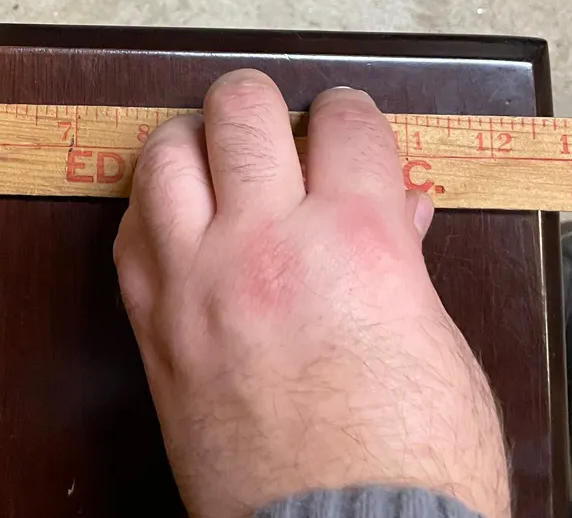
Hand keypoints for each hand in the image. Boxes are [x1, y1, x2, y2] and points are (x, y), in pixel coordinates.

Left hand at [113, 71, 509, 517]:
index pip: (342, 121)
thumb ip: (406, 263)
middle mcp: (266, 246)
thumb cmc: (406, 469)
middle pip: (240, 110)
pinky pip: (129, 233)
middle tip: (273, 122)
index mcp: (356, 242)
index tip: (345, 121)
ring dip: (194, 140)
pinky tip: (175, 217)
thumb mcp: (441, 348)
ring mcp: (197, 283)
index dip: (349, 112)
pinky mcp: (155, 330)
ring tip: (214, 153)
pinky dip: (151, 208)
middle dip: (261, 102)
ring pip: (165, 154)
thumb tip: (398, 211)